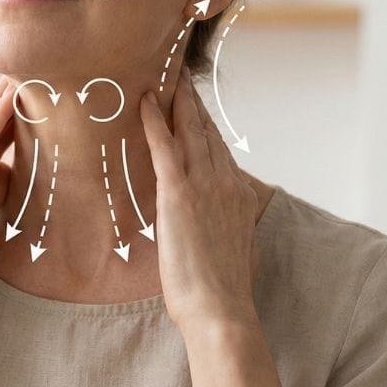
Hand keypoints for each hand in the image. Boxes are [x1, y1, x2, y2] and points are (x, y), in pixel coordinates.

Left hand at [139, 66, 262, 333]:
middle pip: (208, 131)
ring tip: (166, 77)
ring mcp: (204, 185)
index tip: (198, 106)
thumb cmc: (223, 290)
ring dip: (177, 101)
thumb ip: (226, 224)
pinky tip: (145, 102)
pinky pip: (165, 146)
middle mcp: (227, 182)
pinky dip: (155, 120)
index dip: (208, 124)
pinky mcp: (178, 194)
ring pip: (190, 130)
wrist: (221, 310)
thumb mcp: (235, 247)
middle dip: (193, 102)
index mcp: (241, 196)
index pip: (221, 149)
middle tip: (180, 76)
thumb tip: (216, 221)